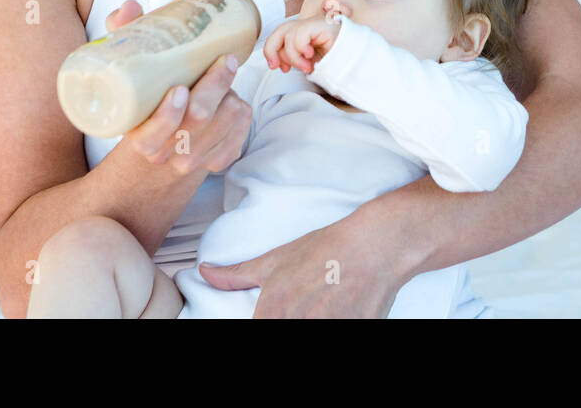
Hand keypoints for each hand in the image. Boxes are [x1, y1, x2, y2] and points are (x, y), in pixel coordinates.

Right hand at [103, 0, 251, 174]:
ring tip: (223, 76)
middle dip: (217, 83)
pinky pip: (243, 126)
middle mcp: (169, 155)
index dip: (169, 113)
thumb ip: (126, 42)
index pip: (156, 132)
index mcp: (142, 140)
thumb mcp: (133, 81)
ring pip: (227, 118)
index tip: (179, 88)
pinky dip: (242, 107)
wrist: (165, 147)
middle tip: (226, 59)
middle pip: (200, 117)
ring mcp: (198, 159)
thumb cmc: (149, 106)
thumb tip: (130, 7)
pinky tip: (230, 98)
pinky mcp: (222, 158)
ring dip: (231, 92)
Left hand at [197, 209, 403, 317]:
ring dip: (315, 320)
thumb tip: (205, 273)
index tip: (281, 313)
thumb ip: (236, 275)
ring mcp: (325, 329)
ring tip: (325, 306)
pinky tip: (338, 310)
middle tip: (311, 306)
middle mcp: (296, 325)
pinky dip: (336, 321)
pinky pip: (338, 332)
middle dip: (297, 319)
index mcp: (271, 314)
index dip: (265, 321)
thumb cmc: (325, 250)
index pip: (255, 331)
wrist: (375, 245)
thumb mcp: (276, 260)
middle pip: (284, 333)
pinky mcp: (353, 332)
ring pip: (308, 335)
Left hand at [263, 13, 341, 74]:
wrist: (362, 67)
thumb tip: (277, 59)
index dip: (273, 49)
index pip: (282, 33)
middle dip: (272, 48)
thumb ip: (295, 58)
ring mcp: (318, 24)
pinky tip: (311, 57)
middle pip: (281, 29)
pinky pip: (300, 33)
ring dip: (293, 55)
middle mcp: (312, 26)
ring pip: (289, 33)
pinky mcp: (324, 25)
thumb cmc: (339, 67)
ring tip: (307, 67)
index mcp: (308, 34)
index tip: (278, 67)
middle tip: (277, 67)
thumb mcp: (311, 64)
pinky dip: (299, 48)